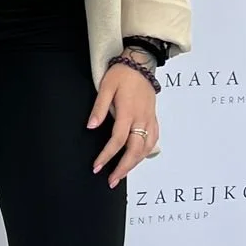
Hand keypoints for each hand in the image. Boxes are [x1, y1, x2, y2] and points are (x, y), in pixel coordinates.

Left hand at [88, 65, 158, 186]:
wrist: (141, 63)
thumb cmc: (122, 74)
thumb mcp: (105, 87)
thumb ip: (99, 108)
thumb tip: (91, 126)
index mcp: (128, 112)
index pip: (117, 141)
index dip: (107, 156)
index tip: (97, 167)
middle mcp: (141, 118)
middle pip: (135, 150)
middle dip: (123, 168)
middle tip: (111, 181)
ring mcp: (150, 119)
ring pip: (146, 148)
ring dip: (134, 164)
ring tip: (122, 174)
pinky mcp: (154, 118)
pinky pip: (153, 140)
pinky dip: (146, 153)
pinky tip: (138, 159)